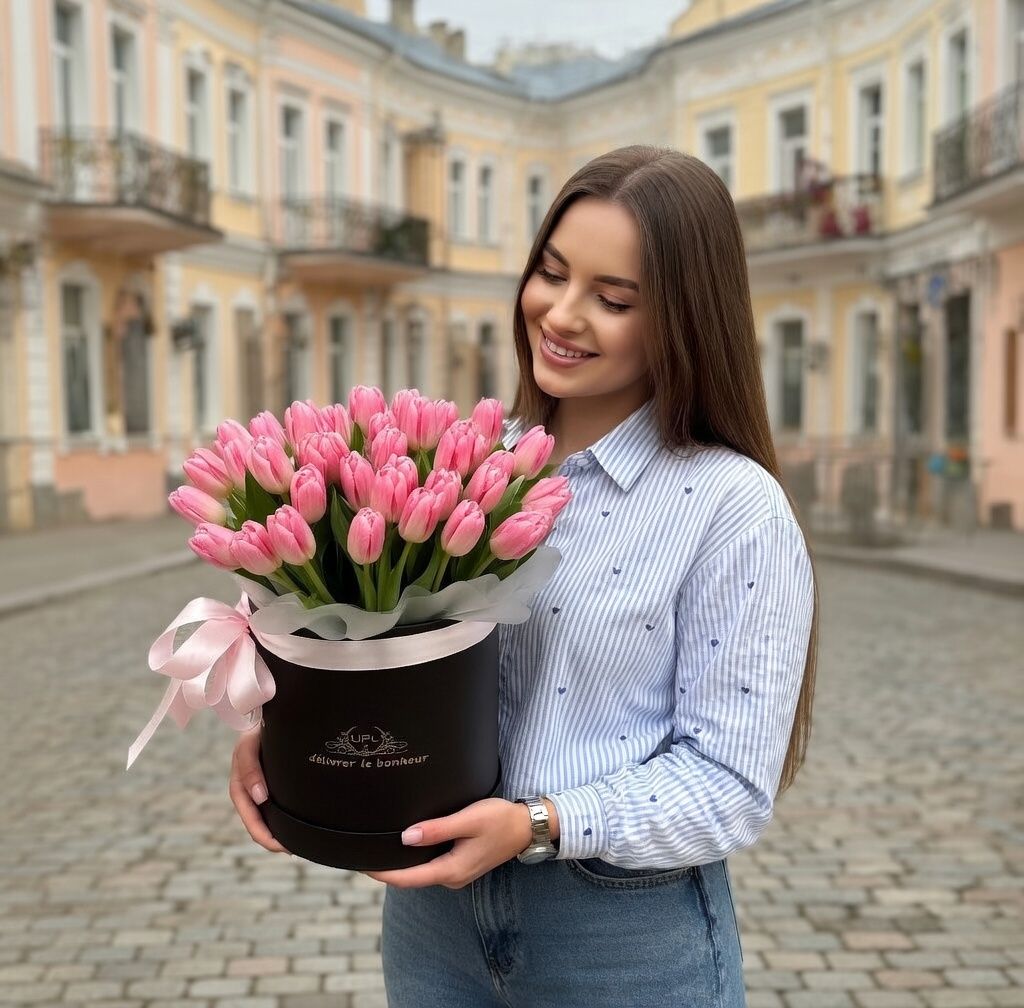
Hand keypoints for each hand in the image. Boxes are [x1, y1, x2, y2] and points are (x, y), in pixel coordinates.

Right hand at [228, 725, 288, 853]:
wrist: (267, 715)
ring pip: (267, 816)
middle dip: (271, 839)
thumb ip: (250, 767)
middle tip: (291, 850)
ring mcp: (261, 787)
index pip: (249, 815)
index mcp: (240, 784)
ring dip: (278, 832)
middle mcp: (249, 788)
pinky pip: (276, 806)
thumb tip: (260, 798)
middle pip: (257, 821)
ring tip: (296, 845)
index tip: (278, 845)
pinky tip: (297, 825)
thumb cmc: (258, 729)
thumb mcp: (249, 745)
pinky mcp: (273, 784)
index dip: (262, 833)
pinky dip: (283, 819)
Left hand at [363, 798, 532, 888]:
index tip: (362, 866)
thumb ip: (437, 829)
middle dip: (388, 870)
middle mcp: (452, 877)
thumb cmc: (500, 820)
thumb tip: (406, 837)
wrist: (527, 827)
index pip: (408, 878)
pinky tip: (406, 847)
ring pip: (421, 872)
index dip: (383, 873)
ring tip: (379, 850)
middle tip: (363, 855)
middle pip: (411, 878)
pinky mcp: (460, 864)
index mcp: (451, 870)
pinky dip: (415, 860)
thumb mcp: (468, 820)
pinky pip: (430, 866)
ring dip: (401, 865)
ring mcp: (456, 873)